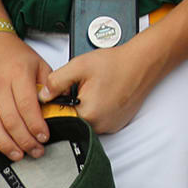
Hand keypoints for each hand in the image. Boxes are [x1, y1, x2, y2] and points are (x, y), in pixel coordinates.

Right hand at [0, 32, 53, 159]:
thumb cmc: (14, 54)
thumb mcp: (38, 63)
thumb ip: (50, 83)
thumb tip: (62, 102)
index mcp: (18, 74)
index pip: (28, 106)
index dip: (36, 125)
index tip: (44, 137)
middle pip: (11, 120)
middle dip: (25, 140)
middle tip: (35, 151)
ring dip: (6, 144)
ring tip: (18, 154)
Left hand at [44, 36, 167, 136]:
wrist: (145, 61)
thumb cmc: (117, 63)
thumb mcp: (80, 65)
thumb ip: (56, 81)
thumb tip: (43, 95)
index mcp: (87, 114)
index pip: (60, 117)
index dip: (57, 104)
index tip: (61, 93)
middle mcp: (99, 125)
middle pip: (74, 120)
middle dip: (73, 105)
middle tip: (82, 86)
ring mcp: (110, 126)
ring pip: (87, 121)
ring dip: (86, 108)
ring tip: (96, 88)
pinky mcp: (118, 123)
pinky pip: (100, 120)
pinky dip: (99, 109)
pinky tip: (105, 93)